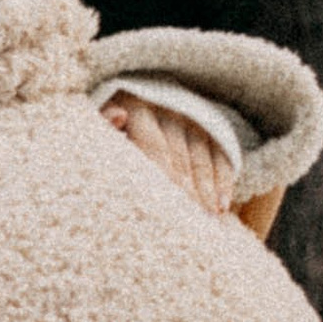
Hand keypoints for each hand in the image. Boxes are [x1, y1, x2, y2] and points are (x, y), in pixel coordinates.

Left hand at [100, 93, 233, 218]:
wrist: (138, 101)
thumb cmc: (112, 125)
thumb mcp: (99, 122)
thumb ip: (102, 122)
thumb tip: (119, 115)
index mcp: (138, 107)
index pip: (153, 145)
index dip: (161, 174)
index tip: (166, 203)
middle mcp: (169, 109)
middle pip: (178, 157)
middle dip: (184, 191)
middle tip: (189, 220)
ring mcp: (192, 117)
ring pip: (200, 159)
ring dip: (205, 191)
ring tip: (207, 220)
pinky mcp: (210, 127)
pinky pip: (220, 156)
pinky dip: (222, 182)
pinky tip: (222, 206)